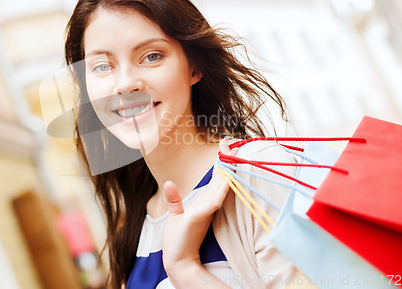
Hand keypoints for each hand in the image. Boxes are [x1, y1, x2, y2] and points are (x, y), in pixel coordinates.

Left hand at [161, 139, 237, 281]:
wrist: (177, 259)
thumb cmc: (178, 240)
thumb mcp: (176, 215)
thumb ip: (175, 199)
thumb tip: (169, 183)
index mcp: (204, 202)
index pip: (215, 180)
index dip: (220, 164)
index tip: (224, 147)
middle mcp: (208, 204)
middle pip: (221, 179)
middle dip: (227, 161)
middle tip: (232, 143)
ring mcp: (207, 210)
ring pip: (221, 186)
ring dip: (227, 170)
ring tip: (232, 153)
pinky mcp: (201, 216)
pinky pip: (214, 199)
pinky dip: (221, 188)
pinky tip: (227, 177)